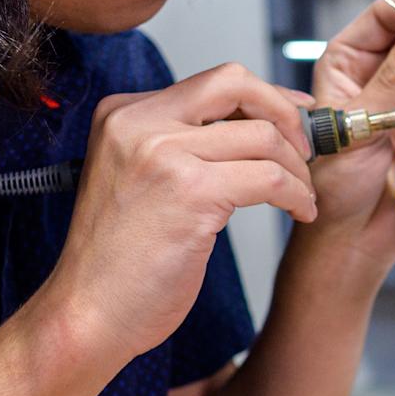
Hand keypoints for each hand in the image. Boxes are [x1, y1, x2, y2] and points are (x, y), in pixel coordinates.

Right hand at [45, 63, 315, 364]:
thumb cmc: (116, 262)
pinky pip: (270, 178)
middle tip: (306, 149)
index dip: (264, 97)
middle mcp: (138, 123)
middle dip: (286, 114)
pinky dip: (297, 195)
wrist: (88, 312)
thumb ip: (179, 145)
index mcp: (123, 115)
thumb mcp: (137, 180)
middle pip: (237, 84)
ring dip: (297, 169)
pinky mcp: (191, 192)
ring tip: (301, 196)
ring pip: (263, 136)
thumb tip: (251, 125)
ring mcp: (163, 154)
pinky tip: (299, 212)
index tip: (293, 116)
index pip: (211, 83)